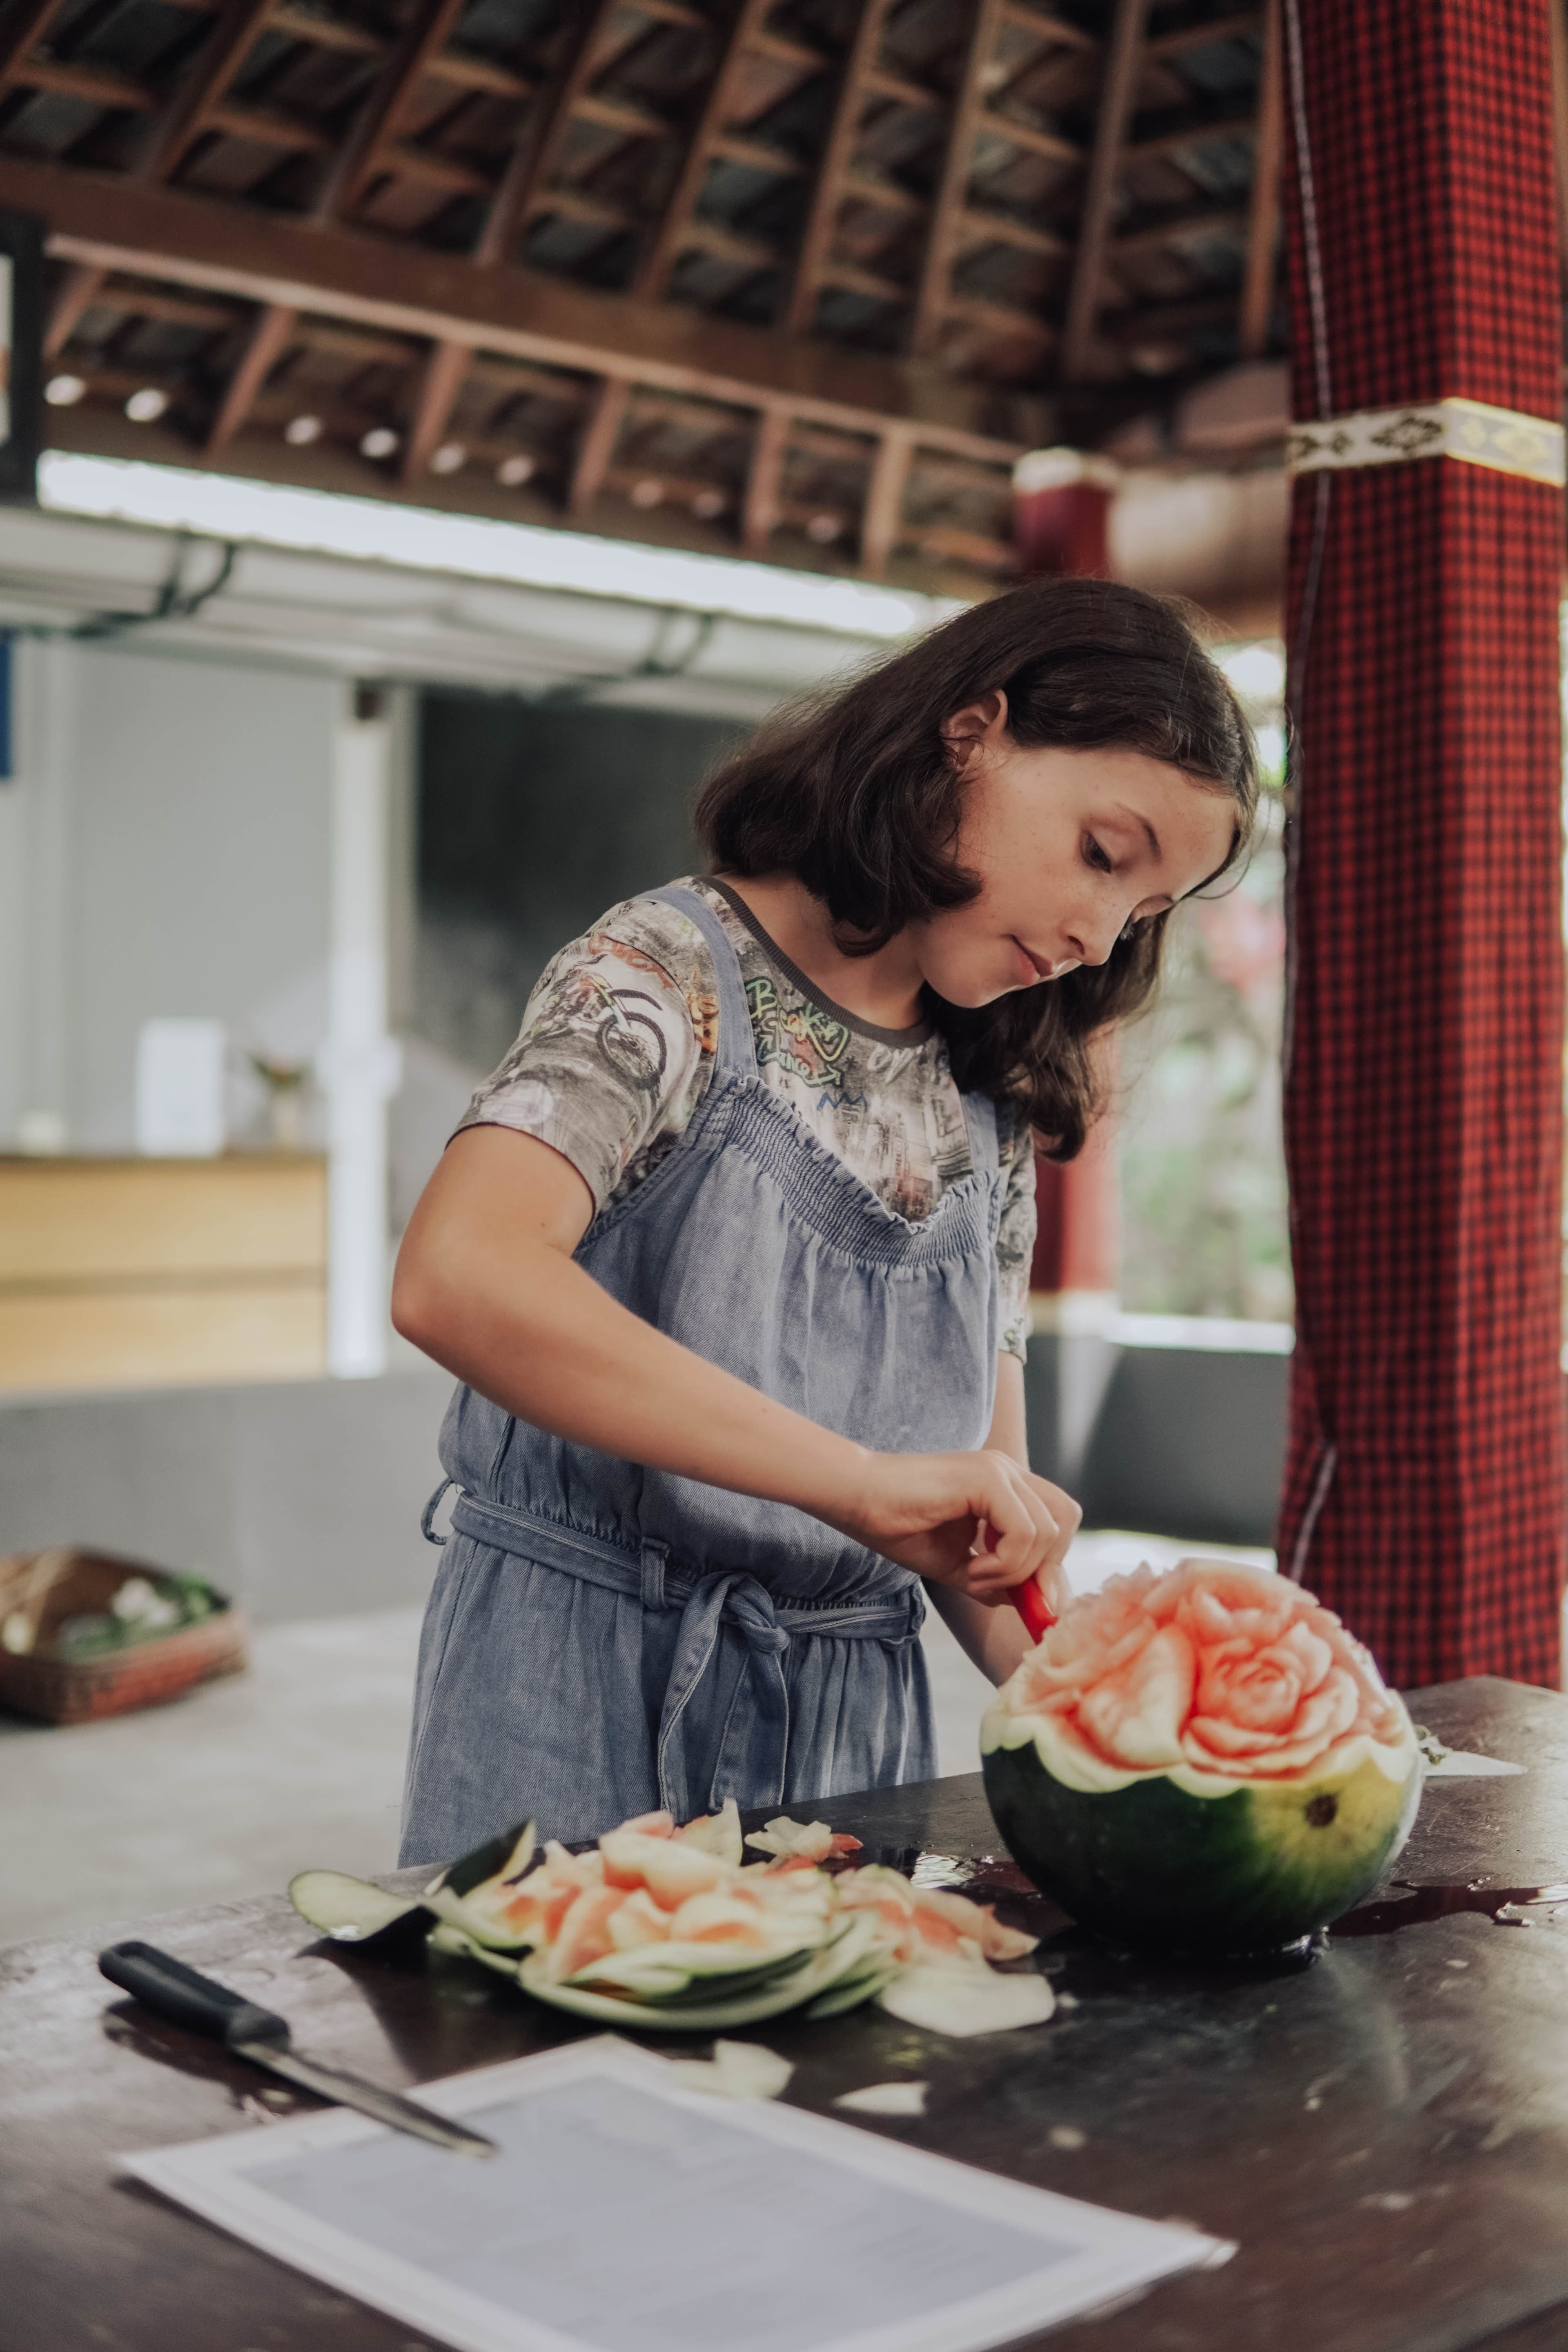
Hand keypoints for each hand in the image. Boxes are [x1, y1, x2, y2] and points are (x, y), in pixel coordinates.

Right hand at [821, 1448, 1079, 1610]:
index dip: (1049, 1564)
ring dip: (1014, 1570)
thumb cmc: (898, 1527)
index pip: (1057, 1520)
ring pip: (1047, 1531)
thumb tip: (1034, 1602)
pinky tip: (970, 1568)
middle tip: (1003, 1590)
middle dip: (1043, 1567)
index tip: (1028, 1601)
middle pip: (1065, 1520)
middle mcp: (1008, 1471)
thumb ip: (998, 1578)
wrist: (857, 1500)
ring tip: (973, 1577)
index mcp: (1005, 1485)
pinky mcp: (986, 1477)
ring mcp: (999, 1470)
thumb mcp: (959, 1564)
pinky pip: (1023, 1531)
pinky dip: (1003, 1563)